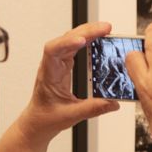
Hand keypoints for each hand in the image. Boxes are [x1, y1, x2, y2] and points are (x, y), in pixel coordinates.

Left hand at [17, 22, 120, 143]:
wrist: (37, 122)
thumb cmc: (46, 118)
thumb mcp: (70, 116)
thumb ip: (92, 109)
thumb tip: (113, 103)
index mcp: (49, 75)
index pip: (53, 51)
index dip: (67, 42)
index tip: (82, 40)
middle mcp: (52, 65)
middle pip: (66, 39)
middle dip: (86, 31)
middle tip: (106, 28)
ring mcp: (58, 63)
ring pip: (70, 40)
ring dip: (87, 32)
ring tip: (105, 29)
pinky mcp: (64, 65)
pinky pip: (75, 47)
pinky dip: (87, 40)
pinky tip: (98, 39)